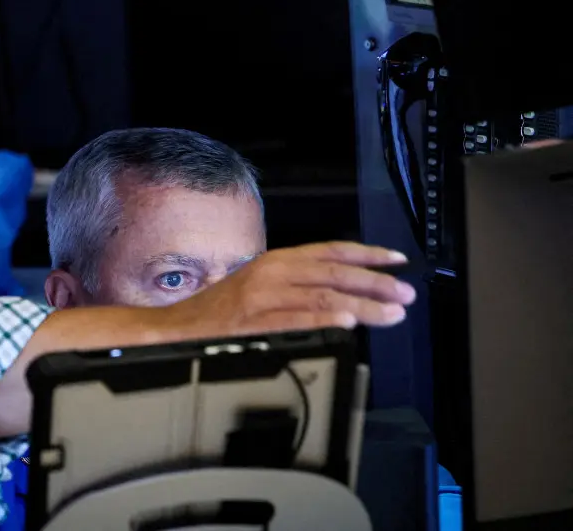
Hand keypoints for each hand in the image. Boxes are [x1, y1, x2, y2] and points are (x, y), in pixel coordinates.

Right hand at [162, 241, 414, 338]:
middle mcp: (270, 274)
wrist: (176, 329)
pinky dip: (323, 321)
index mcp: (274, 261)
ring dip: (362, 306)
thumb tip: (343, 294)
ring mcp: (262, 299)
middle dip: (375, 283)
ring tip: (390, 313)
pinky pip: (295, 321)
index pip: (329, 252)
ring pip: (322, 298)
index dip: (366, 255)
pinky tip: (347, 324)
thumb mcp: (258, 286)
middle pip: (333, 274)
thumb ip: (295, 286)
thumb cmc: (218, 312)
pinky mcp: (253, 324)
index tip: (397, 260)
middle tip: (404, 293)